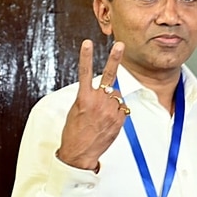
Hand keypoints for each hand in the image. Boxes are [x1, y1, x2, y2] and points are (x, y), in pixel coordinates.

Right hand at [57, 39, 126, 170]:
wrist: (80, 153)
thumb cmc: (75, 132)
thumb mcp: (76, 110)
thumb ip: (89, 97)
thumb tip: (104, 92)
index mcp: (84, 98)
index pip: (85, 72)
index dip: (86, 56)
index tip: (87, 43)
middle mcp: (98, 101)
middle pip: (110, 77)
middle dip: (115, 59)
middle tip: (120, 45)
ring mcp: (110, 110)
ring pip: (117, 96)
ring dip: (113, 100)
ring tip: (102, 114)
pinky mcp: (118, 119)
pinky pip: (122, 109)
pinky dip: (118, 111)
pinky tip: (108, 120)